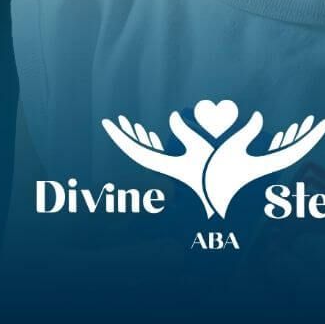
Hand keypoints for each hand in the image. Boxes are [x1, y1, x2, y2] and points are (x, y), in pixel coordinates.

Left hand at [101, 110, 216, 216]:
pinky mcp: (170, 176)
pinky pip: (156, 158)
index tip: (107, 123)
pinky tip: (152, 137)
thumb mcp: (198, 152)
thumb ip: (185, 132)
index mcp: (158, 168)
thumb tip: (174, 116)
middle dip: (127, 134)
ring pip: (145, 153)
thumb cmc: (209, 180)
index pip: (133, 148)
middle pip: (135, 149)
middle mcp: (156, 172)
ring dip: (139, 138)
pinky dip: (152, 146)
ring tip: (131, 125)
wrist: (217, 207)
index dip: (119, 135)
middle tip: (116, 120)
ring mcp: (162, 174)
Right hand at [204, 111, 324, 217]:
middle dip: (308, 135)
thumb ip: (247, 132)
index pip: (299, 149)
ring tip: (306, 124)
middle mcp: (271, 168)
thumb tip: (259, 116)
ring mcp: (265, 169)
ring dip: (295, 137)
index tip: (324, 123)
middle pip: (297, 150)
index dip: (312, 135)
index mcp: (270, 164)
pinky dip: (282, 143)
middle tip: (321, 121)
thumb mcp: (231, 148)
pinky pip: (276, 155)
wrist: (209, 197)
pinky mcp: (258, 169)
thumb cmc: (217, 173)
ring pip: (287, 152)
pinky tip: (285, 135)